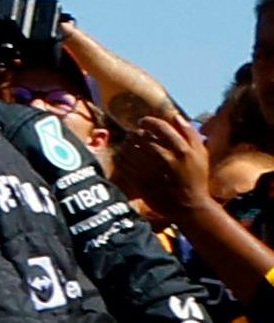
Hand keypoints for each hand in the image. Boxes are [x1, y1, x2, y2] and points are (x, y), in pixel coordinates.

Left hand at [115, 96, 218, 228]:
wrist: (189, 206)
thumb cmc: (196, 178)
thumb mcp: (201, 154)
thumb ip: (190, 134)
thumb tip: (176, 116)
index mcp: (182, 150)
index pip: (159, 126)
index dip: (148, 121)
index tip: (143, 122)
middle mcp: (166, 158)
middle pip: (141, 136)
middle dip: (135, 133)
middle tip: (134, 134)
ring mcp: (152, 170)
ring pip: (130, 148)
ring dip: (127, 144)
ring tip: (129, 145)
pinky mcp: (140, 181)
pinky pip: (123, 163)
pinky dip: (121, 157)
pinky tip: (124, 157)